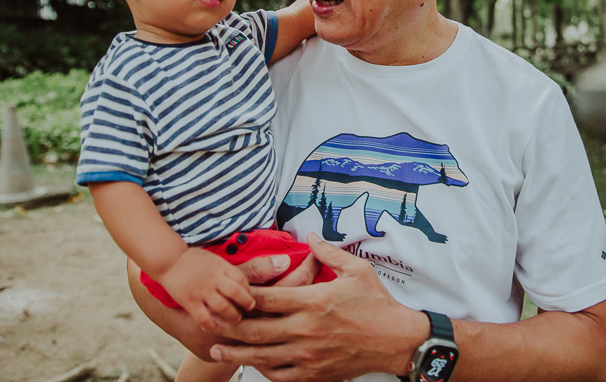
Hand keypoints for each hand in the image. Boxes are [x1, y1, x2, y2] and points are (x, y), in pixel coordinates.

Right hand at [156, 247, 256, 332]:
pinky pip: (203, 318)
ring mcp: (202, 291)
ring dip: (233, 315)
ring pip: (223, 307)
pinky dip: (211, 325)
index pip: (242, 279)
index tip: (249, 295)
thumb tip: (241, 281)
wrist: (168, 260)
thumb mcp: (213, 259)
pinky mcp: (190, 302)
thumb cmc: (192, 259)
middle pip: (237, 293)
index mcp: (221, 266)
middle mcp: (214, 278)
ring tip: (236, 319)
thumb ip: (225, 269)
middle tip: (250, 309)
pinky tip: (215, 328)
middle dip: (246, 303)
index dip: (248, 289)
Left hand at [208, 233, 427, 381]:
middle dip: (229, 327)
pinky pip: (281, 375)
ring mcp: (309, 355)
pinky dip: (263, 370)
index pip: (268, 298)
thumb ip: (329, 253)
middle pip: (256, 330)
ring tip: (216, 350)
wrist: (396, 340)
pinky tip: (253, 365)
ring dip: (237, 354)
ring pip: (262, 357)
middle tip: (209, 322)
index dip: (242, 295)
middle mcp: (306, 330)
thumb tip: (310, 236)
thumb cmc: (377, 303)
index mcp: (313, 301)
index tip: (226, 291)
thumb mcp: (356, 270)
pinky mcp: (315, 373)